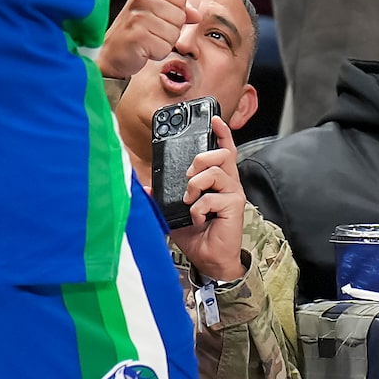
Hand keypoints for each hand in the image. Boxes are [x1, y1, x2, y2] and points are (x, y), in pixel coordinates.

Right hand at [98, 0, 195, 78]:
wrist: (110, 56)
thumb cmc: (133, 36)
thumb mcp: (156, 18)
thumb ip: (178, 12)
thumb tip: (197, 15)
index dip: (175, 15)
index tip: (157, 21)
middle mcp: (140, 1)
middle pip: (180, 17)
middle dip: (170, 31)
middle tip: (150, 35)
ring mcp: (137, 18)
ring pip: (174, 34)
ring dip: (163, 44)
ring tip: (146, 43)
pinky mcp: (137, 37)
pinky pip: (164, 48)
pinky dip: (156, 54)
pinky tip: (143, 51)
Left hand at [169, 115, 245, 283]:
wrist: (208, 258)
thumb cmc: (196, 234)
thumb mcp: (173, 211)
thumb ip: (162, 196)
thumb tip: (143, 185)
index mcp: (216, 181)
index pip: (224, 151)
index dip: (222, 134)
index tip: (214, 120)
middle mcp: (228, 184)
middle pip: (221, 155)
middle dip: (199, 160)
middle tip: (187, 178)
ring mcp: (233, 194)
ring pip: (215, 173)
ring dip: (194, 186)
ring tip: (189, 202)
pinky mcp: (234, 206)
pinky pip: (211, 197)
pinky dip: (198, 209)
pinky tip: (198, 220)